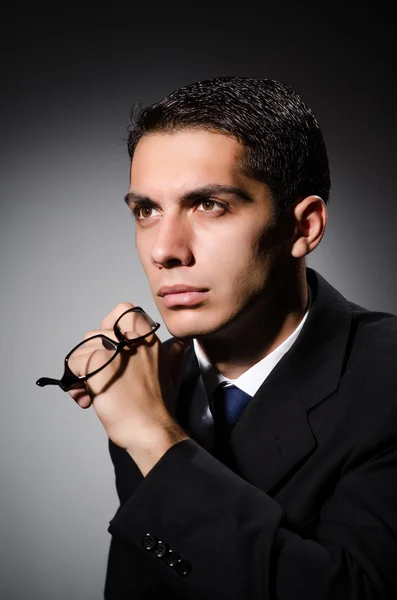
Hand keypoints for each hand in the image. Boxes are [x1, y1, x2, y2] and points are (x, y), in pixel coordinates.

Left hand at [68, 302, 188, 473]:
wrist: (151, 428)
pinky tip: (88, 400)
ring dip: (81, 372)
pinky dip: (74, 384)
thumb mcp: (171, 373)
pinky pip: (73, 364)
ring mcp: (114, 349)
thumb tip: (180, 344)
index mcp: (148, 337)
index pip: (123, 309)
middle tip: (101, 378)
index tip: (112, 352)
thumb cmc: (159, 406)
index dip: (110, 328)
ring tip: (91, 394)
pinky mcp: (97, 363)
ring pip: (81, 348)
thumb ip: (172, 354)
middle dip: (92, 356)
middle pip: (95, 333)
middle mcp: (131, 338)